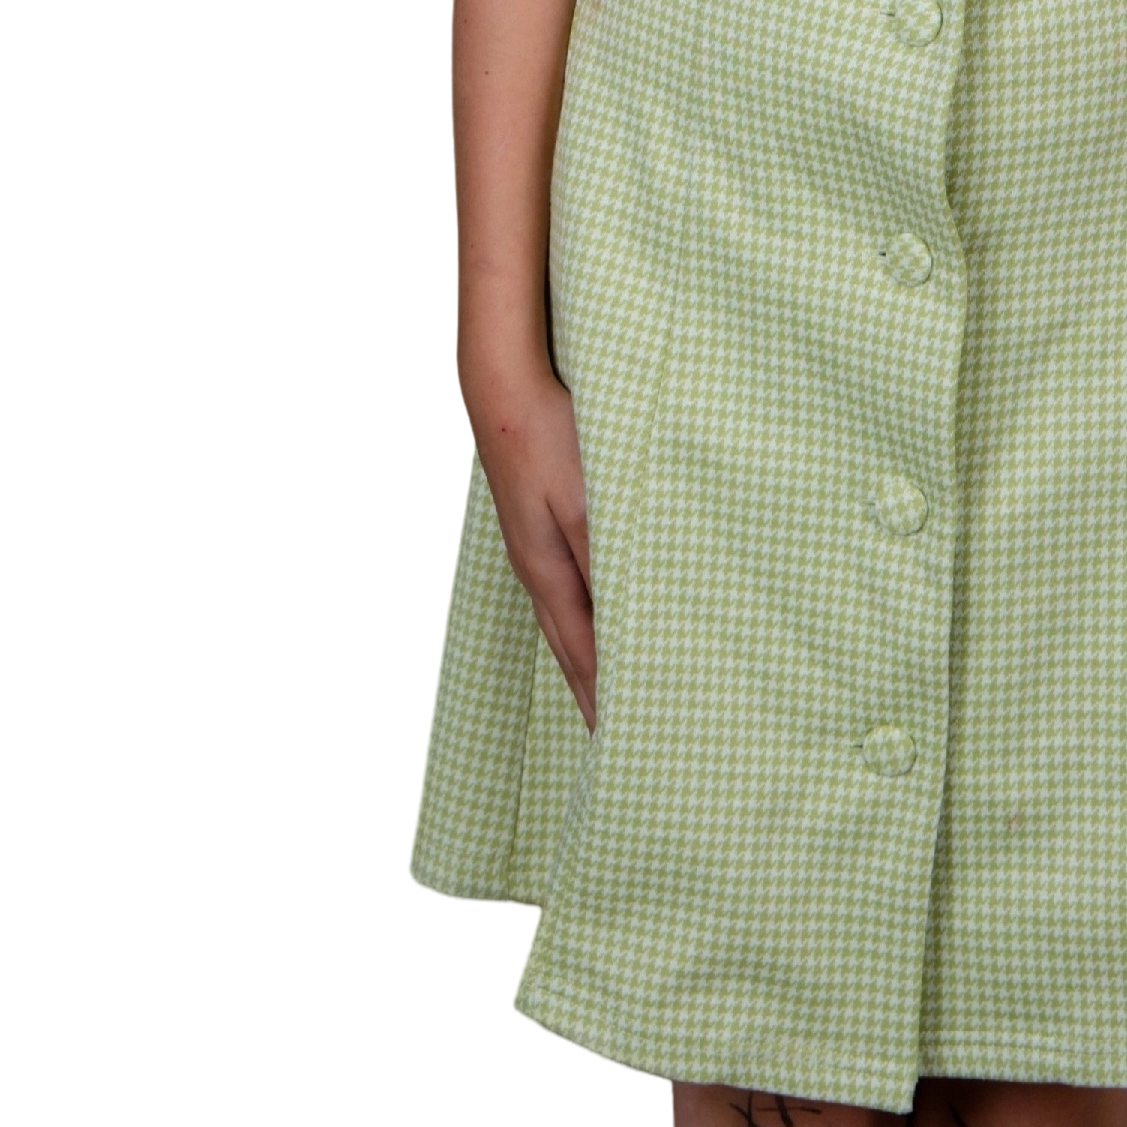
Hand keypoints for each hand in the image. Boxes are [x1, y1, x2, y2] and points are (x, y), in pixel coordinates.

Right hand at [462, 347, 595, 729]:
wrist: (503, 387)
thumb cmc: (548, 439)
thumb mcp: (588, 500)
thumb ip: (606, 560)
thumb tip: (623, 619)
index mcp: (548, 571)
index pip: (583, 652)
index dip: (602, 696)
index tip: (622, 739)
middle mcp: (536, 568)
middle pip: (568, 646)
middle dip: (592, 691)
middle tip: (616, 735)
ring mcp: (533, 546)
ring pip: (564, 619)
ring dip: (586, 658)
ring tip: (604, 692)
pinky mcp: (537, 523)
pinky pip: (564, 589)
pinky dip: (582, 619)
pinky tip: (592, 616)